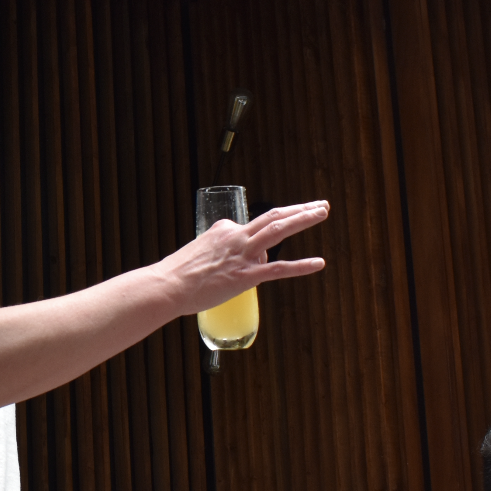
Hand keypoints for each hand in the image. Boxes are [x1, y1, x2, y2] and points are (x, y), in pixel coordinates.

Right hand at [158, 200, 328, 315]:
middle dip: (299, 209)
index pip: (252, 227)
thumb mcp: (196, 255)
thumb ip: (213, 255)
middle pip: (274, 216)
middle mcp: (236, 237)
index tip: (263, 251)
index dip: (263, 238)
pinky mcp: (246, 276)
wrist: (168, 286)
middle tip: (319, 204)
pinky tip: (319, 263)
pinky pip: (279, 268)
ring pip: (280, 230)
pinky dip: (301, 266)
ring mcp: (242, 255)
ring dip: (304, 219)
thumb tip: (221, 266)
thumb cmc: (177, 275)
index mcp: (223, 230)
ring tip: (323, 212)